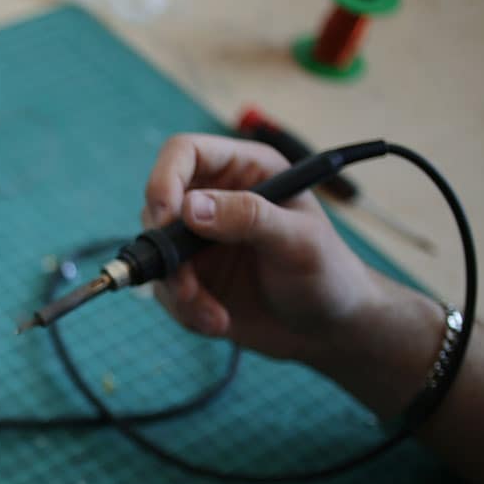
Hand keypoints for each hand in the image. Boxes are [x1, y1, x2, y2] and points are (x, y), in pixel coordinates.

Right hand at [143, 133, 383, 363]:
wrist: (327, 330)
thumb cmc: (327, 274)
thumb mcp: (298, 240)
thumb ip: (248, 217)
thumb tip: (190, 207)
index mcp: (245, 172)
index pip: (184, 153)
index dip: (164, 178)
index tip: (165, 218)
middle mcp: (216, 201)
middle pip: (158, 207)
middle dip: (168, 253)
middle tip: (188, 286)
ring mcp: (199, 242)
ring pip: (156, 255)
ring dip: (179, 291)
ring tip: (215, 316)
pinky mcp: (191, 277)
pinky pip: (164, 291)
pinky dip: (185, 311)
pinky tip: (219, 321)